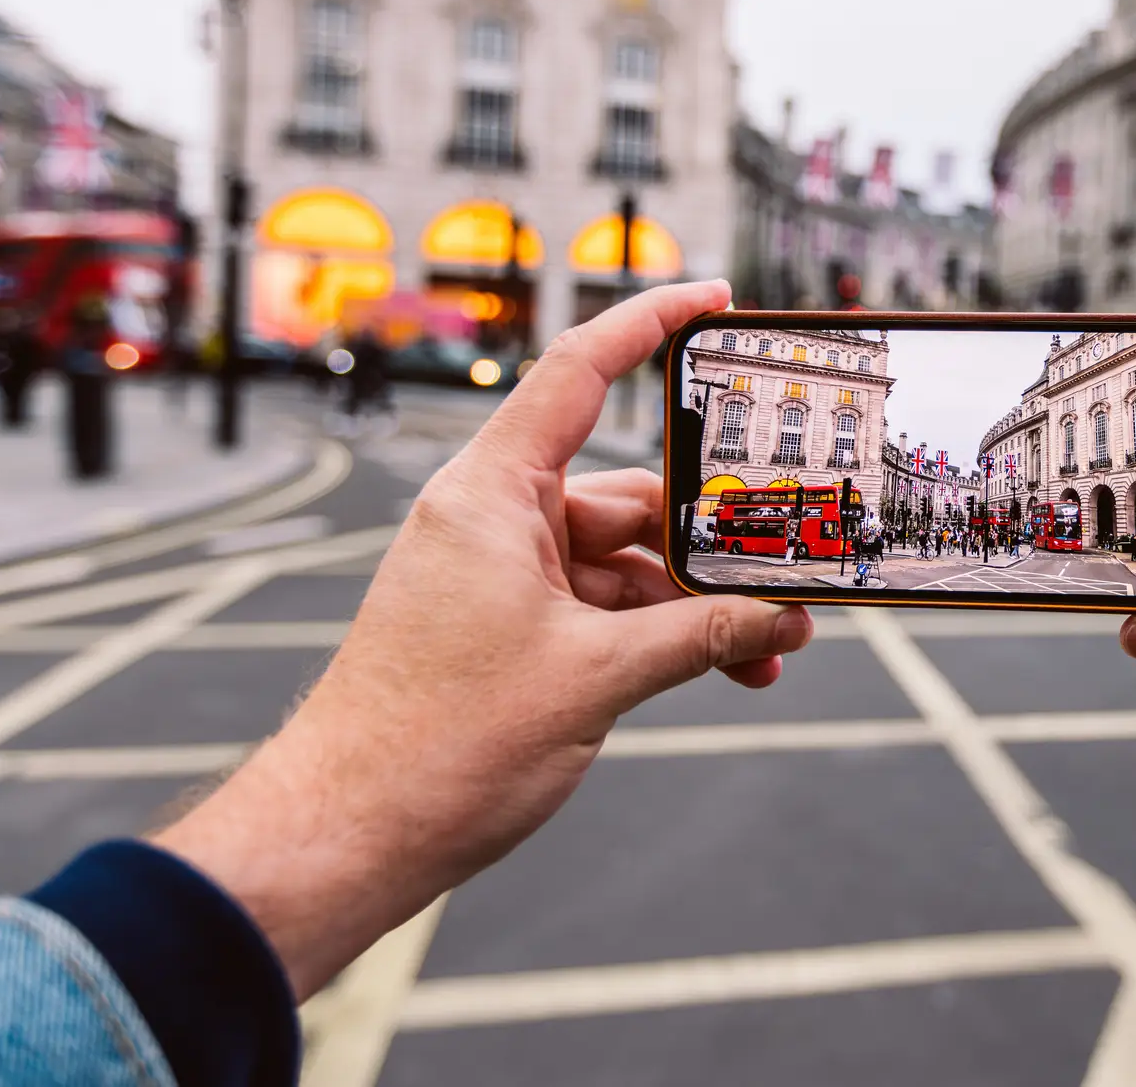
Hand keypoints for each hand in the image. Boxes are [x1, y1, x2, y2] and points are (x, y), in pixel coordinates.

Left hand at [154, 282, 813, 998]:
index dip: (650, 323)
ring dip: (695, 604)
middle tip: (787, 562)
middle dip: (713, 538)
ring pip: (624, 562)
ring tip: (768, 649)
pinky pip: (602, 607)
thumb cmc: (436, 746)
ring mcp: (499, 575)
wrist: (348, 835)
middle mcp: (494, 521)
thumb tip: (780, 618)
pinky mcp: (506, 627)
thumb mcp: (597, 680)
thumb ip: (701, 636)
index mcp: (493, 495)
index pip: (580, 372)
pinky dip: (660, 633)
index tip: (715, 299)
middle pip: (629, 493)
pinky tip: (725, 666)